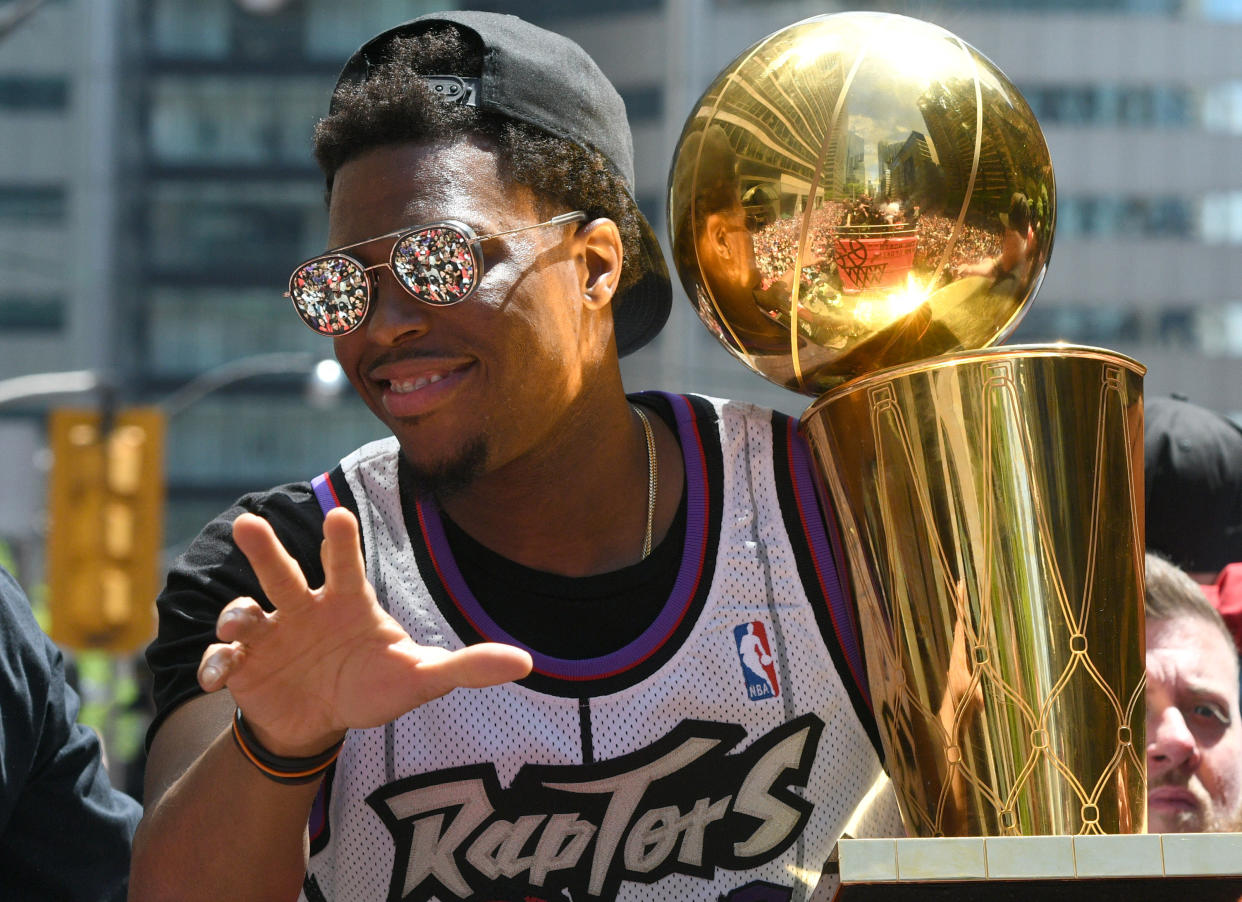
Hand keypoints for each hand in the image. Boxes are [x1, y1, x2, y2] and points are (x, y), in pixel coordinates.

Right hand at [197, 507, 532, 756]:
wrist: (322, 719)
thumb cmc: (374, 686)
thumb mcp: (422, 679)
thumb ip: (467, 667)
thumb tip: (526, 663)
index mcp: (347, 602)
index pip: (344, 564)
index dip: (340, 542)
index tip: (337, 516)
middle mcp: (304, 607)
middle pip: (282, 571)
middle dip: (266, 548)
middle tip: (249, 523)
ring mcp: (270, 634)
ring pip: (244, 608)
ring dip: (237, 611)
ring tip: (243, 621)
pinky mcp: (243, 664)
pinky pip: (221, 658)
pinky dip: (215, 664)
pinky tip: (215, 677)